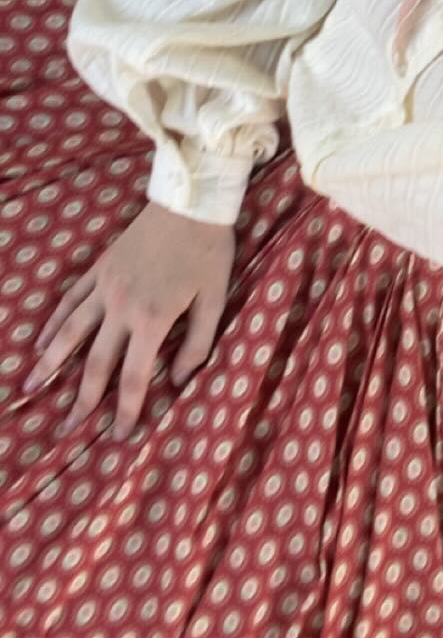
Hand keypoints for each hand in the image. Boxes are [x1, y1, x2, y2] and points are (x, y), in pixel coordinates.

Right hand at [21, 199, 236, 439]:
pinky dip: (53, 322)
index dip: (126, 410)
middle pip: (95, 363)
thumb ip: (197, 344)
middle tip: (69, 429)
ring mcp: (105, 286)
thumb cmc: (209, 251)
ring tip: (32, 388)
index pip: (134, 377)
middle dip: (82, 400)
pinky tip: (41, 340)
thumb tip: (178, 381)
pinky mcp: (99, 268)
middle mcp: (121, 307)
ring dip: (49, 363)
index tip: (119, 435)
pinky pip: (70, 300)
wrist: (190, 202)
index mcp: (153, 319)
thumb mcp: (215, 300)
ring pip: (70, 332)